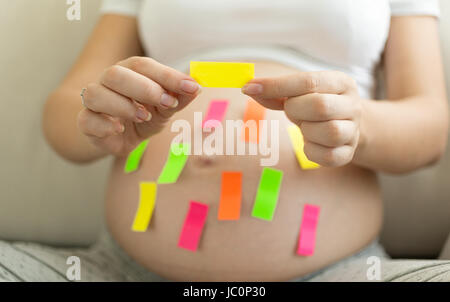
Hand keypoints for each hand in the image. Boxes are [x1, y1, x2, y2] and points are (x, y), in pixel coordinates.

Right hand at [77, 57, 200, 155]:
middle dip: (145, 88)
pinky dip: (104, 124)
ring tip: (144, 117)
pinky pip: (87, 120)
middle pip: (116, 74)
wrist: (118, 137)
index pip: (144, 65)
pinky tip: (119, 129)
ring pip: (96, 94)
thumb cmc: (142, 115)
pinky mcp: (86, 123)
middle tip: (167, 103)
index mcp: (130, 71)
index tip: (192, 87)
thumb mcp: (164, 108)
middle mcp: (108, 82)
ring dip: (123, 105)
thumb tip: (196, 88)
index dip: (168, 76)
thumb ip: (178, 98)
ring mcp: (94, 102)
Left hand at [242, 71, 362, 166]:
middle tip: (292, 111)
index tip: (249, 88)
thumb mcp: (299, 93)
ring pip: (329, 132)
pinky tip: (309, 142)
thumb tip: (249, 88)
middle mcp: (353, 104)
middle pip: (320, 106)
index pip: (308, 81)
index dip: (276, 85)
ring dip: (306, 131)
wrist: (348, 126)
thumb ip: (276, 91)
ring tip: (305, 127)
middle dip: (296, 110)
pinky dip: (310, 151)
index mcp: (341, 82)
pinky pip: (326, 156)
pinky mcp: (348, 153)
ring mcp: (353, 131)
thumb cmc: (316, 105)